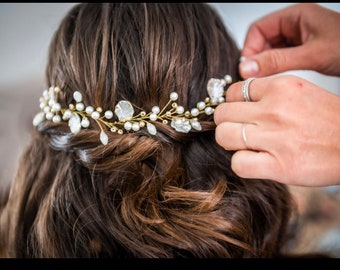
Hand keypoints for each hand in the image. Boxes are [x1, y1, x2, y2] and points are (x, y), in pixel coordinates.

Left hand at [214, 75, 339, 186]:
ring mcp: (275, 137)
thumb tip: (238, 101)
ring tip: (246, 146)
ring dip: (231, 143)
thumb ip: (270, 93)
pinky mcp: (278, 165)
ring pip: (224, 136)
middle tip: (239, 130)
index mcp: (281, 86)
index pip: (233, 91)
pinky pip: (238, 163)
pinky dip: (241, 164)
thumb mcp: (302, 92)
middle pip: (222, 113)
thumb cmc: (330, 121)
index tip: (239, 114)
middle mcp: (274, 109)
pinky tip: (255, 162)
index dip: (232, 105)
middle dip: (227, 123)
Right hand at [239, 3, 339, 77]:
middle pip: (262, 41)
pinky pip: (281, 59)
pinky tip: (279, 78)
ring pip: (270, 52)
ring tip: (268, 78)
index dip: (250, 48)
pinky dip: (277, 69)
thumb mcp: (312, 54)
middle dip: (257, 58)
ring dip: (267, 65)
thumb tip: (247, 67)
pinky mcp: (302, 51)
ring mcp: (298, 39)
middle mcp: (295, 25)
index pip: (259, 29)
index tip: (247, 67)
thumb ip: (278, 61)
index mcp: (296, 16)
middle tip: (255, 76)